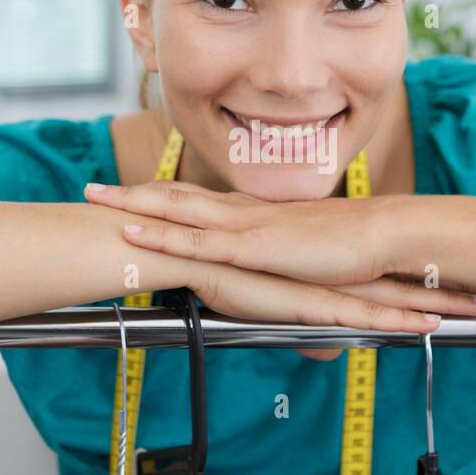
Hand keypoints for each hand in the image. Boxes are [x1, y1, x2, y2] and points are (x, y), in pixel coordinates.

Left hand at [84, 179, 422, 286]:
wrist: (382, 237)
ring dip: (133, 204)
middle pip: (176, 197)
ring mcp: (246, 226)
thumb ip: (282, 271)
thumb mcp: (305, 264)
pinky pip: (198, 242)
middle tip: (92, 190)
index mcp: (255, 217)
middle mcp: (244, 213)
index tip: (129, 196)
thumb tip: (271, 284)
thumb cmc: (352, 253)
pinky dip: (162, 237)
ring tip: (94, 199)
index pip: (198, 203)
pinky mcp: (253, 246)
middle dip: (132, 193)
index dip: (161, 198)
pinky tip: (133, 233)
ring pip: (177, 210)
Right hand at [177, 258, 475, 360]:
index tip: (460, 278)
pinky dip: (399, 318)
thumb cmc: (212, 271)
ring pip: (395, 294)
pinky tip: (429, 323)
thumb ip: (301, 322)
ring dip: (440, 300)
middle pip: (404, 277)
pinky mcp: (309, 298)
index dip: (425, 276)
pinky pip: (364, 313)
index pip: (387, 271)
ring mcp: (325, 281)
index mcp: (326, 262)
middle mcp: (334, 267)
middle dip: (450, 284)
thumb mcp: (263, 300)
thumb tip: (326, 350)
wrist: (179, 249)